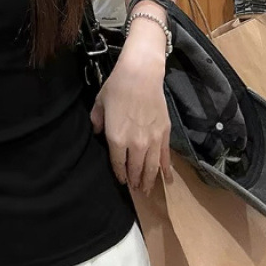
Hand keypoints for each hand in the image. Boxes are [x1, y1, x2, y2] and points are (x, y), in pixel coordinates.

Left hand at [90, 50, 173, 193]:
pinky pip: (166, 157)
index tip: (122, 180)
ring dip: (150, 181)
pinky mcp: (165, 134)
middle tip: (136, 189)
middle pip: (136, 169)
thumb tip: (97, 132)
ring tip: (148, 190)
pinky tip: (169, 180)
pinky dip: (167, 170)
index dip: (120, 174)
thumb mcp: (99, 103)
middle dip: (135, 181)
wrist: (140, 75)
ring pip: (152, 168)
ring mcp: (152, 140)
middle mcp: (135, 144)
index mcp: (116, 138)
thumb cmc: (117, 87)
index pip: (118, 164)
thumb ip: (97, 121)